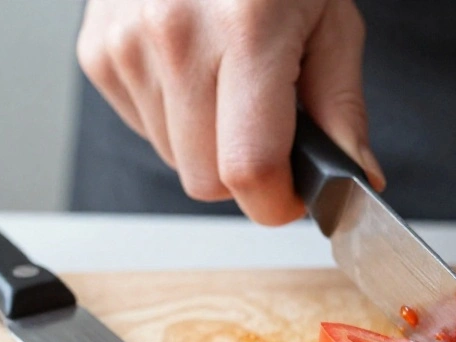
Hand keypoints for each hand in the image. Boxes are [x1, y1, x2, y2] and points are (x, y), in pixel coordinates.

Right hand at [77, 0, 383, 224]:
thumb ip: (343, 109)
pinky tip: (197, 73)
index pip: (248, 170)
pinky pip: (146, 130)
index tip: (295, 198)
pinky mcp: (98, 52)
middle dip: (248, 176)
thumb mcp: (333, 23)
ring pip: (175, 162)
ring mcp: (127, 45)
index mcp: (247, 33)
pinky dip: (177, 120)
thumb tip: (357, 179)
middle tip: (272, 132)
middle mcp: (176, 38)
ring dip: (210, 146)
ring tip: (232, 86)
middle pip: (206, 181)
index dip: (277, 203)